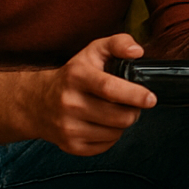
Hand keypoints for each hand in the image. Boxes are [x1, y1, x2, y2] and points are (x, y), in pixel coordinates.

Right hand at [21, 34, 153, 155]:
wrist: (37, 102)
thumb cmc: (73, 75)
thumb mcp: (93, 51)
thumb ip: (118, 43)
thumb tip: (137, 51)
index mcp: (76, 77)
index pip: (109, 88)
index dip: (134, 94)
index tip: (151, 99)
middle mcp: (69, 103)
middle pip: (118, 116)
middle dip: (134, 111)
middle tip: (131, 103)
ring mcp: (68, 127)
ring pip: (115, 132)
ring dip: (123, 123)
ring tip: (114, 111)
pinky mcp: (70, 145)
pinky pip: (106, 145)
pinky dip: (111, 136)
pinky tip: (103, 124)